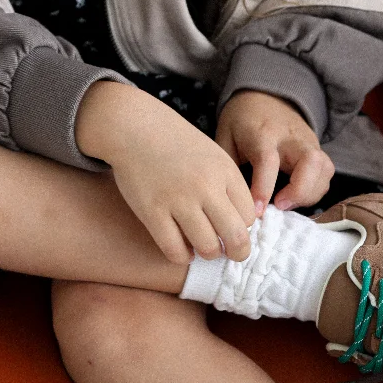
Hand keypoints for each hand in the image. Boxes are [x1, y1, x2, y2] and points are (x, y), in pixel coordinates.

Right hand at [76, 81, 257, 265]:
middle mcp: (205, 186)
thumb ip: (228, 185)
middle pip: (236, 237)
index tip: (232, 226)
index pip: (249, 216)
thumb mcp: (212, 154)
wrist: (134, 126)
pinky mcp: (152, 211)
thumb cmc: (175, 143)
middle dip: (237, 252)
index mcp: (224, 170)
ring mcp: (178, 200)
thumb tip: (245, 224)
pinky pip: (175, 250)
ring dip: (208, 253)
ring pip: (207, 248)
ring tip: (202, 246)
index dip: (243, 227)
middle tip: (229, 252)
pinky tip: (182, 248)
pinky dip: (182, 256)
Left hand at [215, 89, 333, 216]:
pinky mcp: (317, 148)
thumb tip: (231, 200)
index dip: (263, 188)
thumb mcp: (225, 136)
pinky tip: (297, 197)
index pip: (268, 161)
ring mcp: (308, 142)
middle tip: (280, 206)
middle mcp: (291, 137)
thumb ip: (228, 166)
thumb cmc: (242, 119)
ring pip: (325, 168)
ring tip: (287, 204)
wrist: (266, 94)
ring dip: (310, 193)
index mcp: (262, 134)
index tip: (257, 211)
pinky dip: (316, 189)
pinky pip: (327, 172)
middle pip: (310, 162)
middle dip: (300, 191)